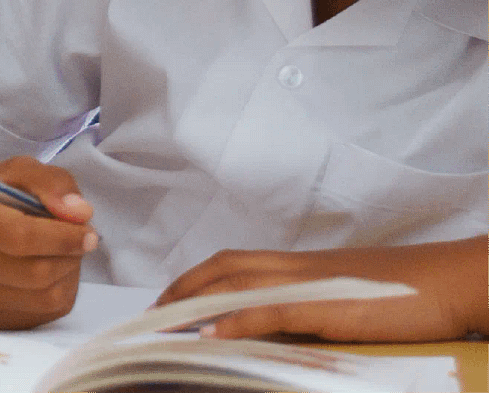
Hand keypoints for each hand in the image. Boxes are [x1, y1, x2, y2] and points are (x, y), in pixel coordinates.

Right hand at [0, 156, 97, 329]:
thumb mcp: (20, 170)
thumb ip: (50, 182)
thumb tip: (79, 213)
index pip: (19, 237)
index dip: (61, 236)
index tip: (88, 231)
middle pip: (36, 272)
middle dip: (69, 254)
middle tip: (82, 238)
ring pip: (46, 297)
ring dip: (70, 271)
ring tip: (64, 250)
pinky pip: (47, 313)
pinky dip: (63, 289)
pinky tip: (54, 269)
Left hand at [155, 236, 488, 342]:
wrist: (448, 281)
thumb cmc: (405, 293)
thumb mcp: (347, 298)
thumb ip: (310, 304)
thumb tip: (278, 325)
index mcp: (300, 264)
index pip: (233, 262)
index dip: (196, 277)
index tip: (168, 298)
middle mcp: (296, 266)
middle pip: (224, 267)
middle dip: (183, 288)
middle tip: (152, 314)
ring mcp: (309, 282)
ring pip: (237, 283)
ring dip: (195, 303)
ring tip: (164, 325)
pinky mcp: (325, 304)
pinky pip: (269, 310)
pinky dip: (236, 321)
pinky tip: (210, 338)